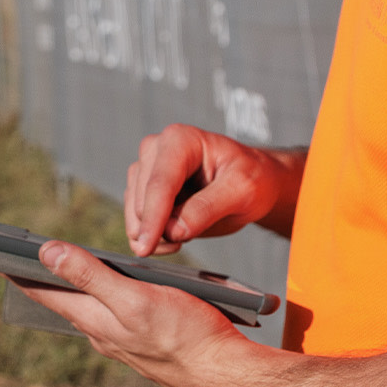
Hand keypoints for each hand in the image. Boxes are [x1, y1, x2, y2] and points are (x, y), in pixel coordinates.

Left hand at [14, 240, 253, 386]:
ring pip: (88, 309)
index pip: (45, 292)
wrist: (223, 371)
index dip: (20, 273)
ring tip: (58, 269)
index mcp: (95, 320)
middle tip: (20, 259)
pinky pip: (112, 316)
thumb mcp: (135, 297)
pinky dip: (102, 298)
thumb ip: (90, 276)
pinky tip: (111, 291)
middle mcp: (102, 332)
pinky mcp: (142, 341)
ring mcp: (122, 339)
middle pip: (63, 300)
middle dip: (42, 279)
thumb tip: (47, 254)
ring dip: (72, 288)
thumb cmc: (186, 335)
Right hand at [125, 124, 302, 255]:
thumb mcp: (243, 190)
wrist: (252, 182)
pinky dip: (152, 238)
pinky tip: (174, 239)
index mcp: (180, 140)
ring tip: (185, 237)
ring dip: (154, 235)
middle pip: (141, 200)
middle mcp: (156, 150)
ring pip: (134, 213)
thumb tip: (173, 231)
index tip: (148, 246)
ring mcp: (147, 170)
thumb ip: (208, 208)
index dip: (153, 217)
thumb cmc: (252, 177)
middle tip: (188, 239)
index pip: (160, 183)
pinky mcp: (144, 191)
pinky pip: (136, 221)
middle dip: (158, 228)